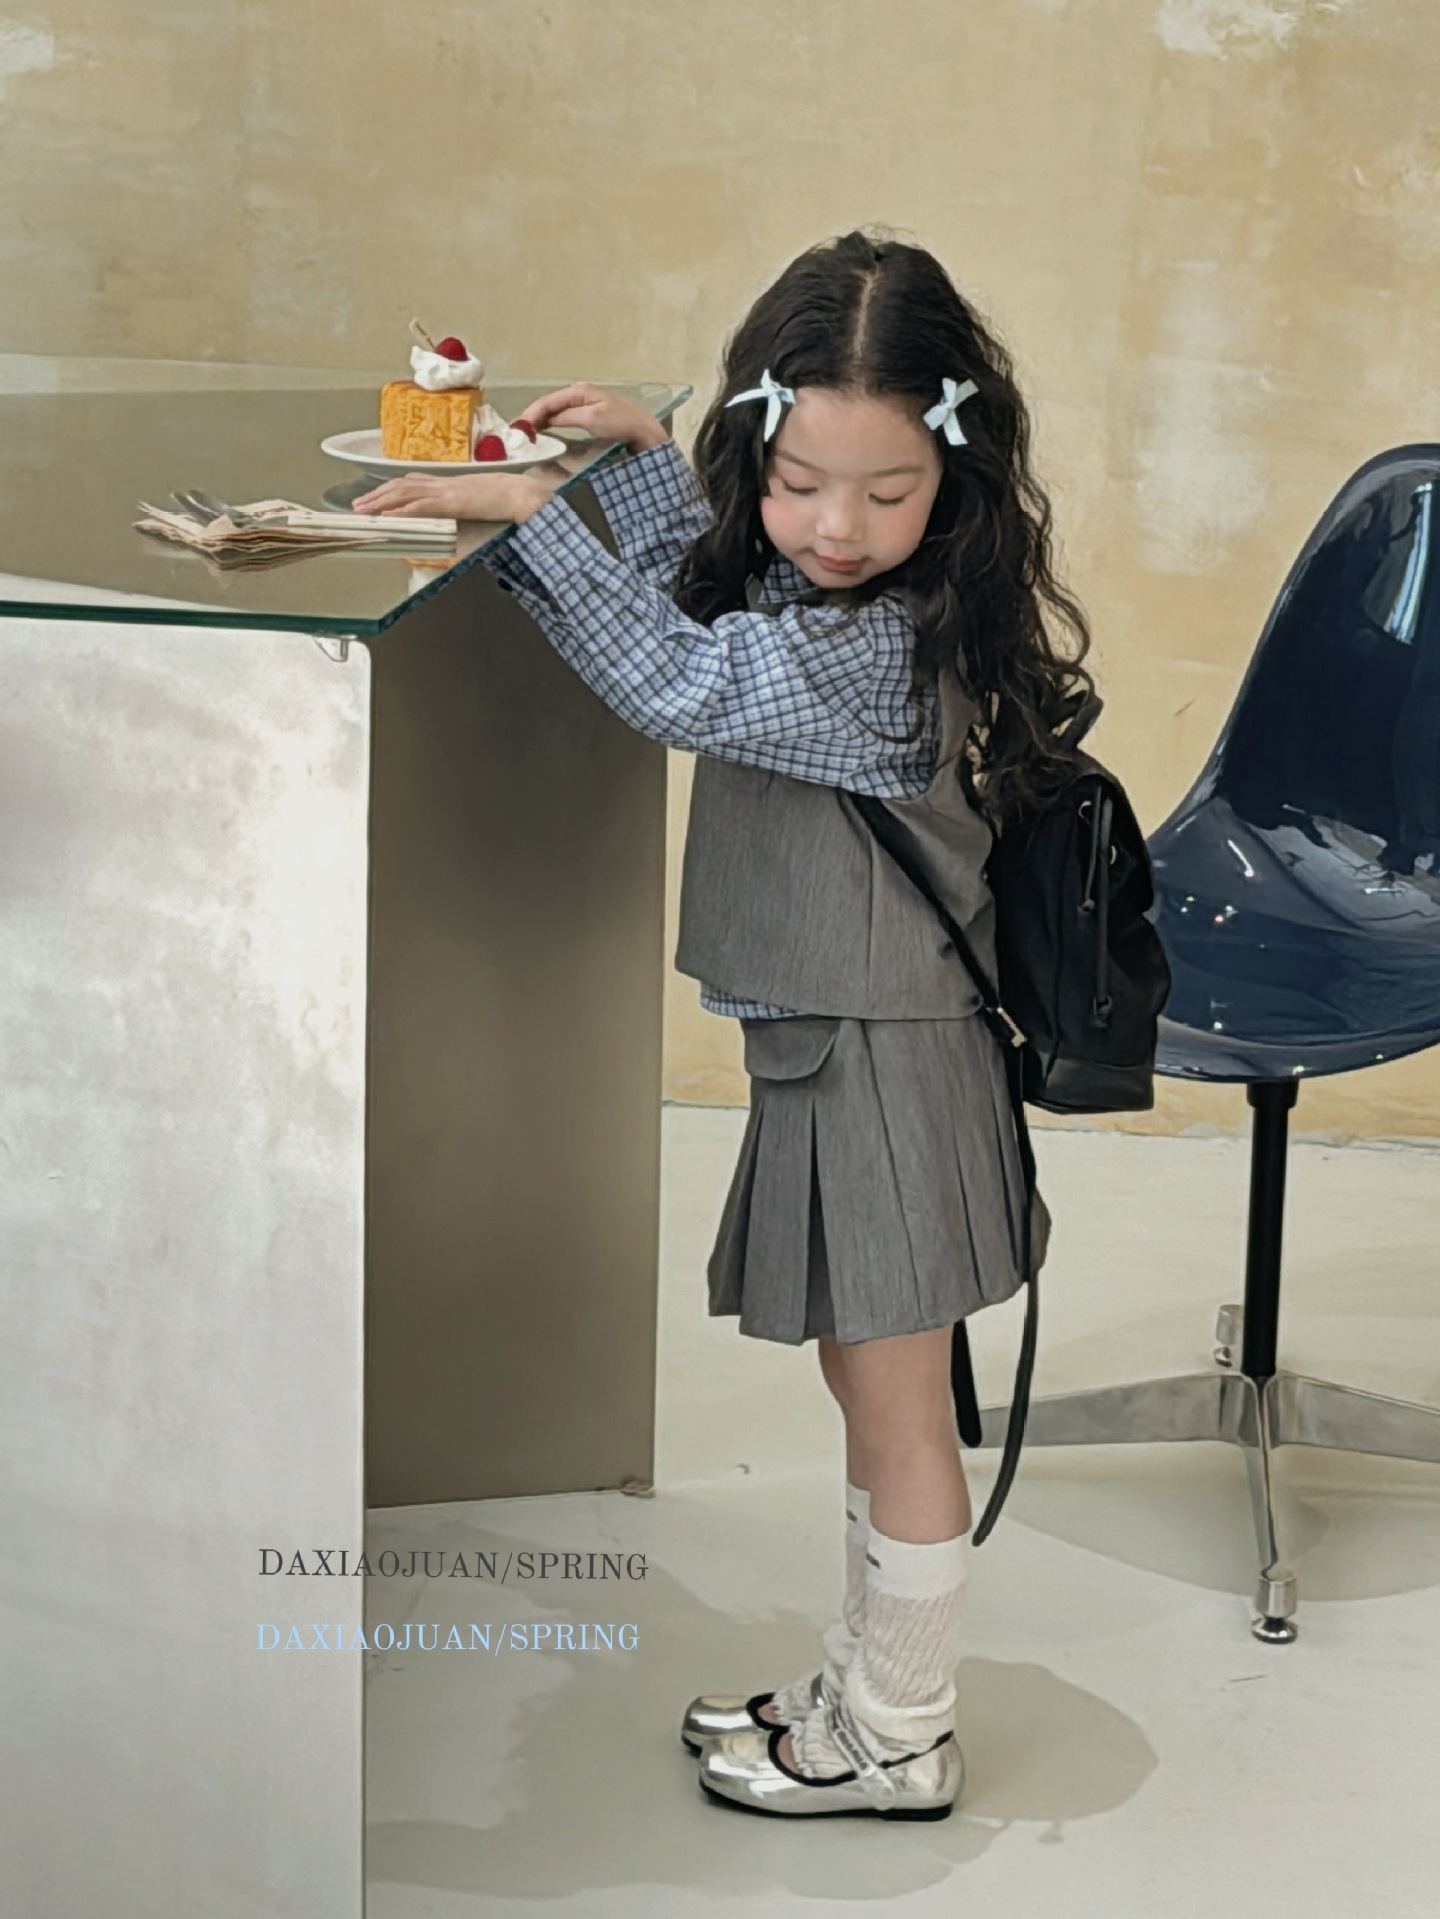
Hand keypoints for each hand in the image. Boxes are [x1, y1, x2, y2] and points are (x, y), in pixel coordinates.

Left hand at [349, 471, 553, 523]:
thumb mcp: (480, 502)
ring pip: (404, 493)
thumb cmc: (508, 499)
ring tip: (364, 511)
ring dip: (381, 502)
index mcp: (450, 483)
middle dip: (378, 495)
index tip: (376, 497)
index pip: (413, 482)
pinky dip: (401, 511)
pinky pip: (420, 506)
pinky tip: (388, 517)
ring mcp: (447, 490)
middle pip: (402, 485)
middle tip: (358, 506)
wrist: (522, 494)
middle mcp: (444, 483)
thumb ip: (463, 508)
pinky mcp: (451, 501)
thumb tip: (453, 519)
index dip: (391, 490)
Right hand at [516, 382, 668, 453]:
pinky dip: (550, 424)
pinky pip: (562, 417)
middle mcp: (579, 394)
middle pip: (549, 404)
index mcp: (579, 391)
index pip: (548, 401)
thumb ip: (567, 417)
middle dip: (532, 417)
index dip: (532, 413)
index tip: (519, 428)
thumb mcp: (592, 420)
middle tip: (518, 433)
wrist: (643, 431)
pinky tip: (543, 432)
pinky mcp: (587, 415)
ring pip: (554, 411)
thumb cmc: (620, 423)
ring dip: (539, 421)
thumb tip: (546, 420)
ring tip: (526, 434)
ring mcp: (583, 404)